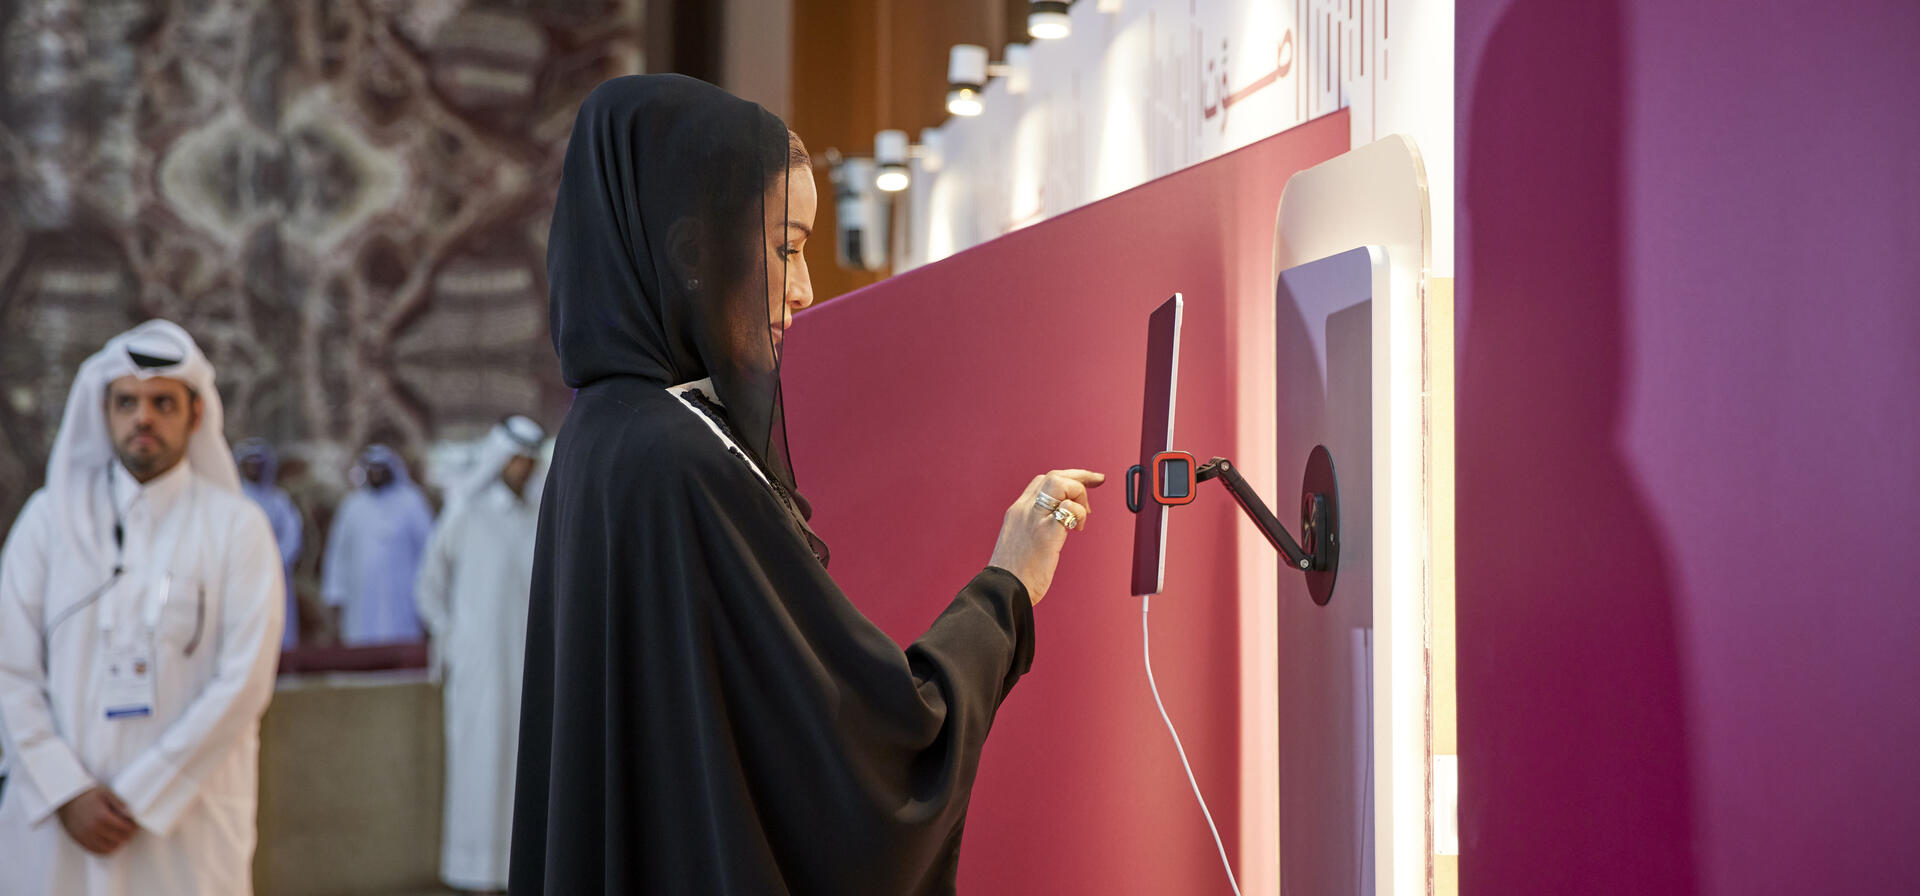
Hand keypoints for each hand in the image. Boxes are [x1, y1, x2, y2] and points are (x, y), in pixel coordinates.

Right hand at [57, 787, 137, 854]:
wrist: (65, 800)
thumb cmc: (87, 795)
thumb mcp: (105, 792)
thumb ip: (119, 803)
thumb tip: (130, 814)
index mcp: (102, 816)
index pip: (125, 828)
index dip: (133, 826)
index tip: (134, 824)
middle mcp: (93, 828)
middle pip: (119, 839)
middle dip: (127, 835)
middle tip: (129, 830)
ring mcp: (86, 836)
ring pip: (109, 848)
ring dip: (117, 843)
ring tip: (119, 836)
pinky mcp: (79, 841)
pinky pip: (96, 851)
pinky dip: (105, 849)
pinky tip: (109, 841)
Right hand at [988, 469, 1105, 605]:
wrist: (1003, 590)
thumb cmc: (1014, 574)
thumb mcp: (1021, 541)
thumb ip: (1035, 528)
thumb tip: (1057, 524)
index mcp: (1017, 511)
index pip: (1042, 481)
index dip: (1067, 477)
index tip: (1085, 483)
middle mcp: (1024, 509)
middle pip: (1054, 476)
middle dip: (1080, 476)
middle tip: (1098, 483)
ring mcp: (1034, 519)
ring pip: (1060, 483)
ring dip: (1079, 493)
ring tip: (1082, 516)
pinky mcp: (1045, 533)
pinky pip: (1068, 508)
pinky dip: (1079, 513)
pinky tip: (1077, 529)